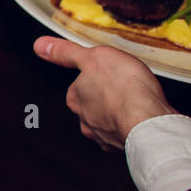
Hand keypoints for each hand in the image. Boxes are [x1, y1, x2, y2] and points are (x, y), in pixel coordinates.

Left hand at [33, 37, 175, 149]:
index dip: (94, 77)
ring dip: (117, 113)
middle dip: (104, 97)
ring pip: (107, 121)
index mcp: (75, 98)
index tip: (106, 73)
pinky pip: (124, 134)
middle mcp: (84, 119)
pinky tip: (141, 119)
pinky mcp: (122, 145)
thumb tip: (42, 45)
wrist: (149, 120)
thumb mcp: (93, 57)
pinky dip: (131, 126)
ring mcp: (102, 134)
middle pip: (91, 104)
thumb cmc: (125, 89)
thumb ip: (66, 52)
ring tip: (132, 103)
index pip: (78, 85)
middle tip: (121, 87)